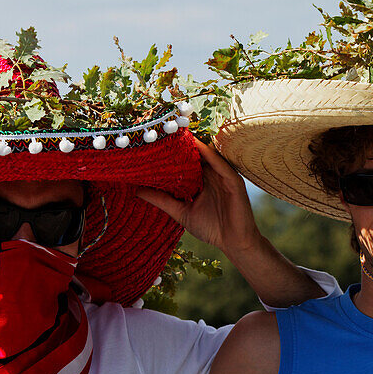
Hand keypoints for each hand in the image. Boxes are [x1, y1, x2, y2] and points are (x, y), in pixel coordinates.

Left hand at [137, 141, 261, 255]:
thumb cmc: (211, 229)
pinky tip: (197, 144)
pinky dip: (208, 153)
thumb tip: (137, 191)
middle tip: (163, 130)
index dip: (172, 153)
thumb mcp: (181, 212)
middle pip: (196, 155)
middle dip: (181, 144)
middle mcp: (212, 175)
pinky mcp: (233, 180)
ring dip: (193, 144)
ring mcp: (223, 176)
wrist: (234, 243)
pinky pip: (219, 163)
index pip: (186, 163)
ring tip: (177, 131)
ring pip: (207, 155)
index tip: (154, 142)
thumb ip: (162, 200)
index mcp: (202, 182)